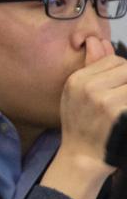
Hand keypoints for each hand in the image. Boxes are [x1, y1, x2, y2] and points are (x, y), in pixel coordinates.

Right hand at [45, 37, 126, 198]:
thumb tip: (96, 41)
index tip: (121, 86)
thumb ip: (90, 66)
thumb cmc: (80, 126)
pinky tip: (124, 114)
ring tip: (122, 105)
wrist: (81, 158)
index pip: (113, 60)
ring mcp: (104, 101)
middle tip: (121, 95)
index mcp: (78, 79)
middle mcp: (89, 87)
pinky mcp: (117, 113)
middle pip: (126, 69)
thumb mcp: (76, 94)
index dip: (123, 71)